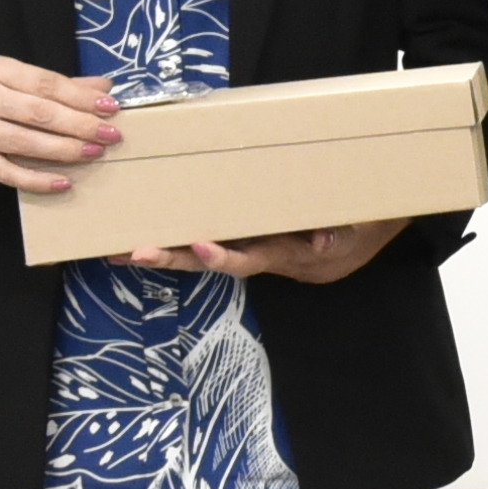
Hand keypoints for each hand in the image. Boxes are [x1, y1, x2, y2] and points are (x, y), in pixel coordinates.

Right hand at [0, 56, 120, 197]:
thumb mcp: (8, 74)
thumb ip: (56, 83)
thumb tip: (103, 87)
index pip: (44, 84)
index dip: (79, 96)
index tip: (109, 105)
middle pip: (38, 114)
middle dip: (78, 124)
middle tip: (110, 132)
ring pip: (25, 144)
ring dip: (64, 150)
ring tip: (95, 151)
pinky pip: (8, 174)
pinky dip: (36, 181)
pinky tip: (64, 183)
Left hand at [144, 217, 400, 285]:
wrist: (362, 233)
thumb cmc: (358, 227)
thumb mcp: (357, 231)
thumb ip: (338, 236)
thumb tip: (321, 240)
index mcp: (286, 256)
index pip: (250, 259)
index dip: (225, 256)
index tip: (199, 245)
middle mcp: (260, 254)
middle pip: (212, 261)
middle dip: (174, 258)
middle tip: (136, 252)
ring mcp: (250, 243)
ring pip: (204, 249)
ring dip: (166, 251)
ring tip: (125, 249)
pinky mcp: (246, 230)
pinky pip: (210, 235)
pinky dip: (180, 237)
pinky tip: (147, 234)